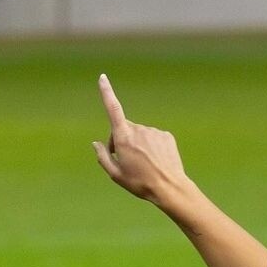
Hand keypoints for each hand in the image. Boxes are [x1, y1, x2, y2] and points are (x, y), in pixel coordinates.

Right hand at [92, 73, 187, 203]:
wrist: (170, 188)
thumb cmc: (141, 183)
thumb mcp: (116, 175)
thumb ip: (102, 157)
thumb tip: (96, 144)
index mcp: (124, 137)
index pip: (113, 109)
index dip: (107, 92)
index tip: (103, 78)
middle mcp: (139, 130)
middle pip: (125, 129)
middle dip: (122, 140)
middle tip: (125, 161)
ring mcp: (154, 131)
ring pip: (141, 135)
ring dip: (138, 145)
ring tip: (144, 165)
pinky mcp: (166, 136)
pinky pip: (154, 139)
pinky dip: (152, 147)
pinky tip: (156, 162)